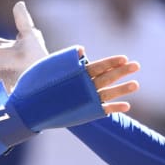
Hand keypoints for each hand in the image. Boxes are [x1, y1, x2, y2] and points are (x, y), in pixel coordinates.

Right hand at [0, 46, 138, 154]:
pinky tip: (127, 106)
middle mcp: (84, 86)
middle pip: (108, 76)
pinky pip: (104, 111)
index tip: (123, 58)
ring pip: (109, 93)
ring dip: (123, 88)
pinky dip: (116, 109)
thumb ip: (66, 60)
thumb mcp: (47, 67)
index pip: (99, 65)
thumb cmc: (32, 86)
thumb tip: (82, 51)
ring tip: (136, 84)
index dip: (112, 61)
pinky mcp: (84, 114)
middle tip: (136, 65)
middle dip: (123, 70)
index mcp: (75, 74)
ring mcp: (86, 100)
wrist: (27, 110)